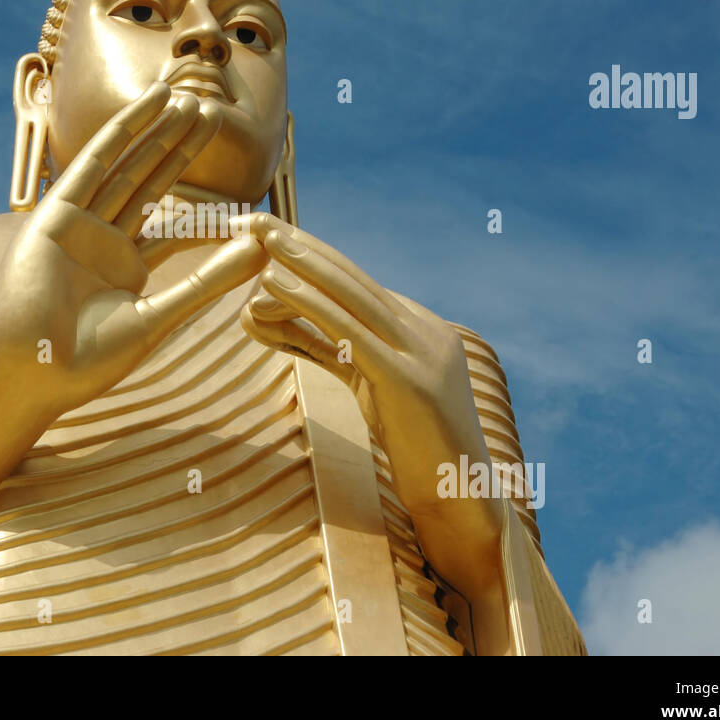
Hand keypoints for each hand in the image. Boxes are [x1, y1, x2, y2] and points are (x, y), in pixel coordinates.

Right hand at [0, 82, 268, 426]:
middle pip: (149, 183)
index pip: (172, 224)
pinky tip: (148, 104)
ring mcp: (78, 225)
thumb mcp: (159, 315)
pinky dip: (121, 132)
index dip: (202, 198)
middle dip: (179, 148)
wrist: (33, 375)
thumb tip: (262, 250)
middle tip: (211, 112)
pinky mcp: (55, 215)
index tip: (239, 186)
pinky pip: (93, 164)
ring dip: (156, 131)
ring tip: (188, 99)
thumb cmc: (89, 361)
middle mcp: (103, 242)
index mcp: (126, 269)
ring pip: (126, 167)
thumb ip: (208, 279)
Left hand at [232, 213, 504, 546]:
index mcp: (418, 326)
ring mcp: (420, 350)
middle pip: (350, 276)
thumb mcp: (367, 387)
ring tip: (260, 237)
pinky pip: (348, 331)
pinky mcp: (407, 379)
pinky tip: (274, 283)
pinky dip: (308, 302)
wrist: (463, 500)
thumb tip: (269, 317)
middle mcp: (423, 328)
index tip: (268, 236)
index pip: (354, 283)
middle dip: (300, 245)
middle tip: (256, 220)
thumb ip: (325, 347)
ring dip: (300, 261)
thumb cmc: (414, 448)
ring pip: (350, 294)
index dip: (308, 256)